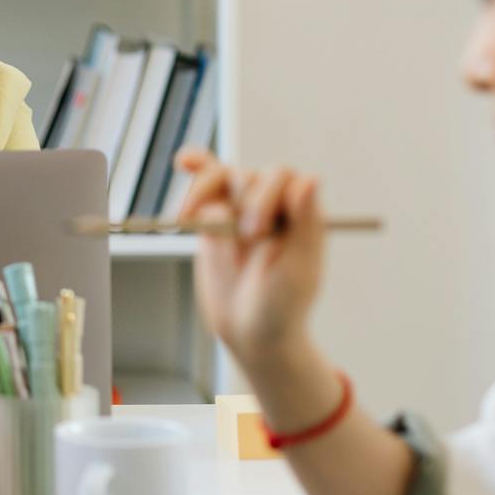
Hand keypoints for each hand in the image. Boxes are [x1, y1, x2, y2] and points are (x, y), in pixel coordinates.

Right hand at [177, 149, 325, 370]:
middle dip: (245, 202)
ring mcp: (242, 207)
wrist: (251, 331)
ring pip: (222, 177)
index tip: (259, 231)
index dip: (270, 196)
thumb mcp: (298, 271)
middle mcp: (274, 205)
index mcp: (302, 215)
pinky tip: (183, 163)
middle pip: (252, 177)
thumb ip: (305, 225)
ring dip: (203, 191)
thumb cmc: (283, 306)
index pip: (286, 180)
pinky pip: (205, 183)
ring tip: (186, 219)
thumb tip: (311, 179)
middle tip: (246, 237)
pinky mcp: (215, 214)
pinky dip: (195, 169)